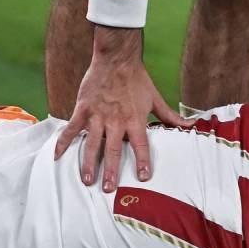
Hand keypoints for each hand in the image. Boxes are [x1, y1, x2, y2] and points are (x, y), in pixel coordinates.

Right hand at [54, 26, 186, 190]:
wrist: (117, 58)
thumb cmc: (137, 79)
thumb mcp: (155, 98)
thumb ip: (170, 116)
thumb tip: (191, 125)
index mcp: (135, 118)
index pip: (141, 144)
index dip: (143, 160)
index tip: (144, 177)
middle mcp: (116, 120)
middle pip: (114, 150)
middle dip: (112, 171)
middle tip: (108, 189)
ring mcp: (97, 116)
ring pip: (92, 144)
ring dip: (89, 164)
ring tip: (87, 181)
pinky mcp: (83, 109)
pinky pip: (71, 129)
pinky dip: (63, 143)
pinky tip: (57, 157)